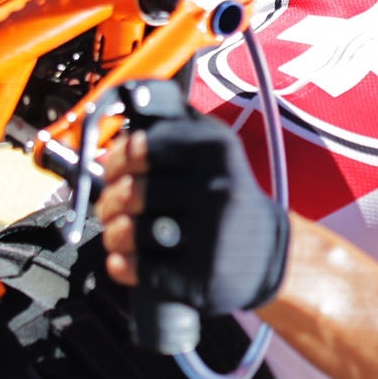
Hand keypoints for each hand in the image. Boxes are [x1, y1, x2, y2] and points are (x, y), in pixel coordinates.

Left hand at [94, 115, 289, 313]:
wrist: (269, 253)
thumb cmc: (228, 196)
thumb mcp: (215, 149)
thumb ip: (175, 122)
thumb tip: (123, 101)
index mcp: (215, 150)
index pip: (140, 146)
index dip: (116, 158)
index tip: (116, 168)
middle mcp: (216, 188)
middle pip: (129, 191)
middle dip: (108, 200)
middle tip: (112, 206)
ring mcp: (210, 235)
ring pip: (129, 231)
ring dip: (113, 234)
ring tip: (120, 233)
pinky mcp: (200, 277)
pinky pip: (138, 269)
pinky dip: (122, 265)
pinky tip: (126, 259)